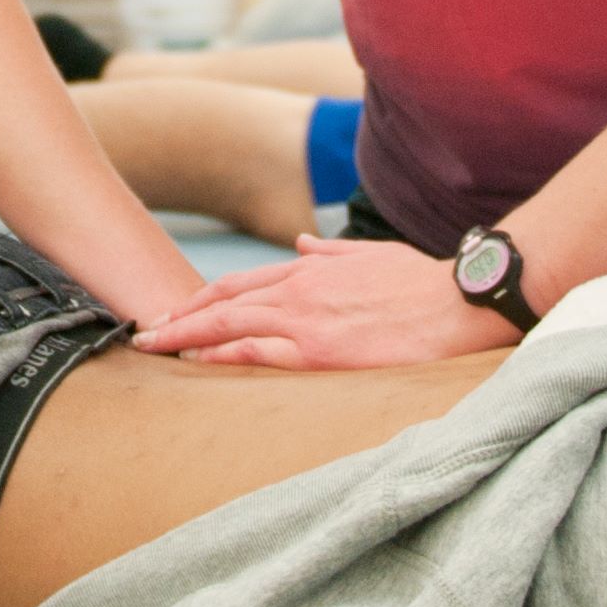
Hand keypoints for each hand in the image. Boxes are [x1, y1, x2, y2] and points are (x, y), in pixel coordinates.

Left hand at [129, 235, 520, 369]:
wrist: (458, 302)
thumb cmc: (423, 283)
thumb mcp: (372, 255)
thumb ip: (332, 252)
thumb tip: (301, 243)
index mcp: (312, 270)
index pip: (243, 284)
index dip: (205, 299)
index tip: (179, 311)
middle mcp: (300, 291)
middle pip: (223, 303)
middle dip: (181, 318)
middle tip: (148, 334)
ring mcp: (306, 321)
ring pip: (230, 326)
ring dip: (188, 337)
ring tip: (158, 350)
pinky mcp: (320, 353)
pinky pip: (257, 354)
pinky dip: (222, 356)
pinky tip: (198, 363)